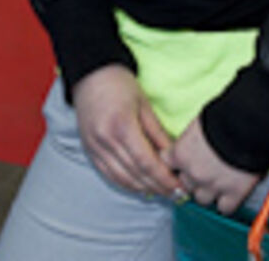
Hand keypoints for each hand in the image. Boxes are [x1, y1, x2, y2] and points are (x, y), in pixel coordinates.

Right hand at [71, 65, 181, 199]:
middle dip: (158, 187)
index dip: (164, 178)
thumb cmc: (119, 83)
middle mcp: (105, 140)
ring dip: (143, 189)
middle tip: (176, 194)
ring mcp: (94, 147)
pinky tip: (140, 186)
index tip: (180, 186)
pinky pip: (108, 174)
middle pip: (135, 174)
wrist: (89, 73)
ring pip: (122, 179)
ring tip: (162, 193)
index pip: (146, 162)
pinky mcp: (89, 150)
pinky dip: (126, 184)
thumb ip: (158, 133)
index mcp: (121, 126)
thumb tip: (174, 156)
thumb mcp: (144, 104)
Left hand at [166, 117, 258, 216]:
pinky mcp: (233, 193)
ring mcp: (213, 185)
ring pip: (202, 199)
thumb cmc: (226, 116)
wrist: (250, 124)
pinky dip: (227, 203)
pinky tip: (230, 193)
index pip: (167, 164)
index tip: (182, 162)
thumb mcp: (199, 123)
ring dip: (208, 192)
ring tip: (217, 182)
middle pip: (184, 184)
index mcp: (181, 153)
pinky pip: (224, 208)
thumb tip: (193, 143)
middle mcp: (193, 173)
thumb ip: (191, 140)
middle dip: (192, 178)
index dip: (177, 163)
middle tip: (204, 170)